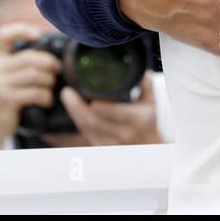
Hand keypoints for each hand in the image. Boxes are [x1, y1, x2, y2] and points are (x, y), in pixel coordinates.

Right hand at [0, 21, 60, 149]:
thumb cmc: (2, 96)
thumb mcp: (1, 74)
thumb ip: (16, 61)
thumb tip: (48, 47)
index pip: (3, 34)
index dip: (22, 29)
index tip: (37, 34)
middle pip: (30, 57)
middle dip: (50, 63)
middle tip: (57, 69)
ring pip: (35, 75)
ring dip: (49, 81)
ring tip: (51, 86)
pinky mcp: (5, 100)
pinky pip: (35, 92)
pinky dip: (46, 96)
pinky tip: (47, 100)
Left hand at [44, 74, 162, 146]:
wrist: (149, 147)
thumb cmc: (149, 124)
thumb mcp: (152, 103)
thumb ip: (147, 85)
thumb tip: (142, 72)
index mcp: (137, 120)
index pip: (115, 114)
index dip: (101, 107)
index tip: (89, 98)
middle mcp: (124, 133)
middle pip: (94, 122)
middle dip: (77, 107)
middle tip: (68, 93)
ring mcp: (111, 143)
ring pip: (86, 129)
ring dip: (74, 113)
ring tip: (68, 98)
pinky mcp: (101, 148)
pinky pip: (85, 134)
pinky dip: (78, 121)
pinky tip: (74, 111)